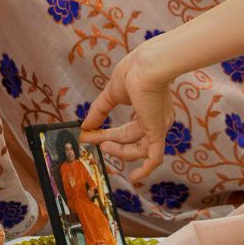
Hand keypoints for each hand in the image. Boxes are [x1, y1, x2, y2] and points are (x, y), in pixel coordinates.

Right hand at [80, 40, 174, 181]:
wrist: (146, 66)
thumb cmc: (133, 72)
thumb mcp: (112, 93)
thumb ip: (99, 110)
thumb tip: (85, 126)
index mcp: (148, 108)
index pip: (127, 128)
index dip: (108, 134)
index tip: (89, 134)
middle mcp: (156, 118)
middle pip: (131, 139)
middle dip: (110, 141)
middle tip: (91, 139)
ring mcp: (158, 126)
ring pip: (139, 149)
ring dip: (119, 150)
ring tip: (103, 145)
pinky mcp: (158, 131)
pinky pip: (155, 157)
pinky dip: (146, 169)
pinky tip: (136, 177)